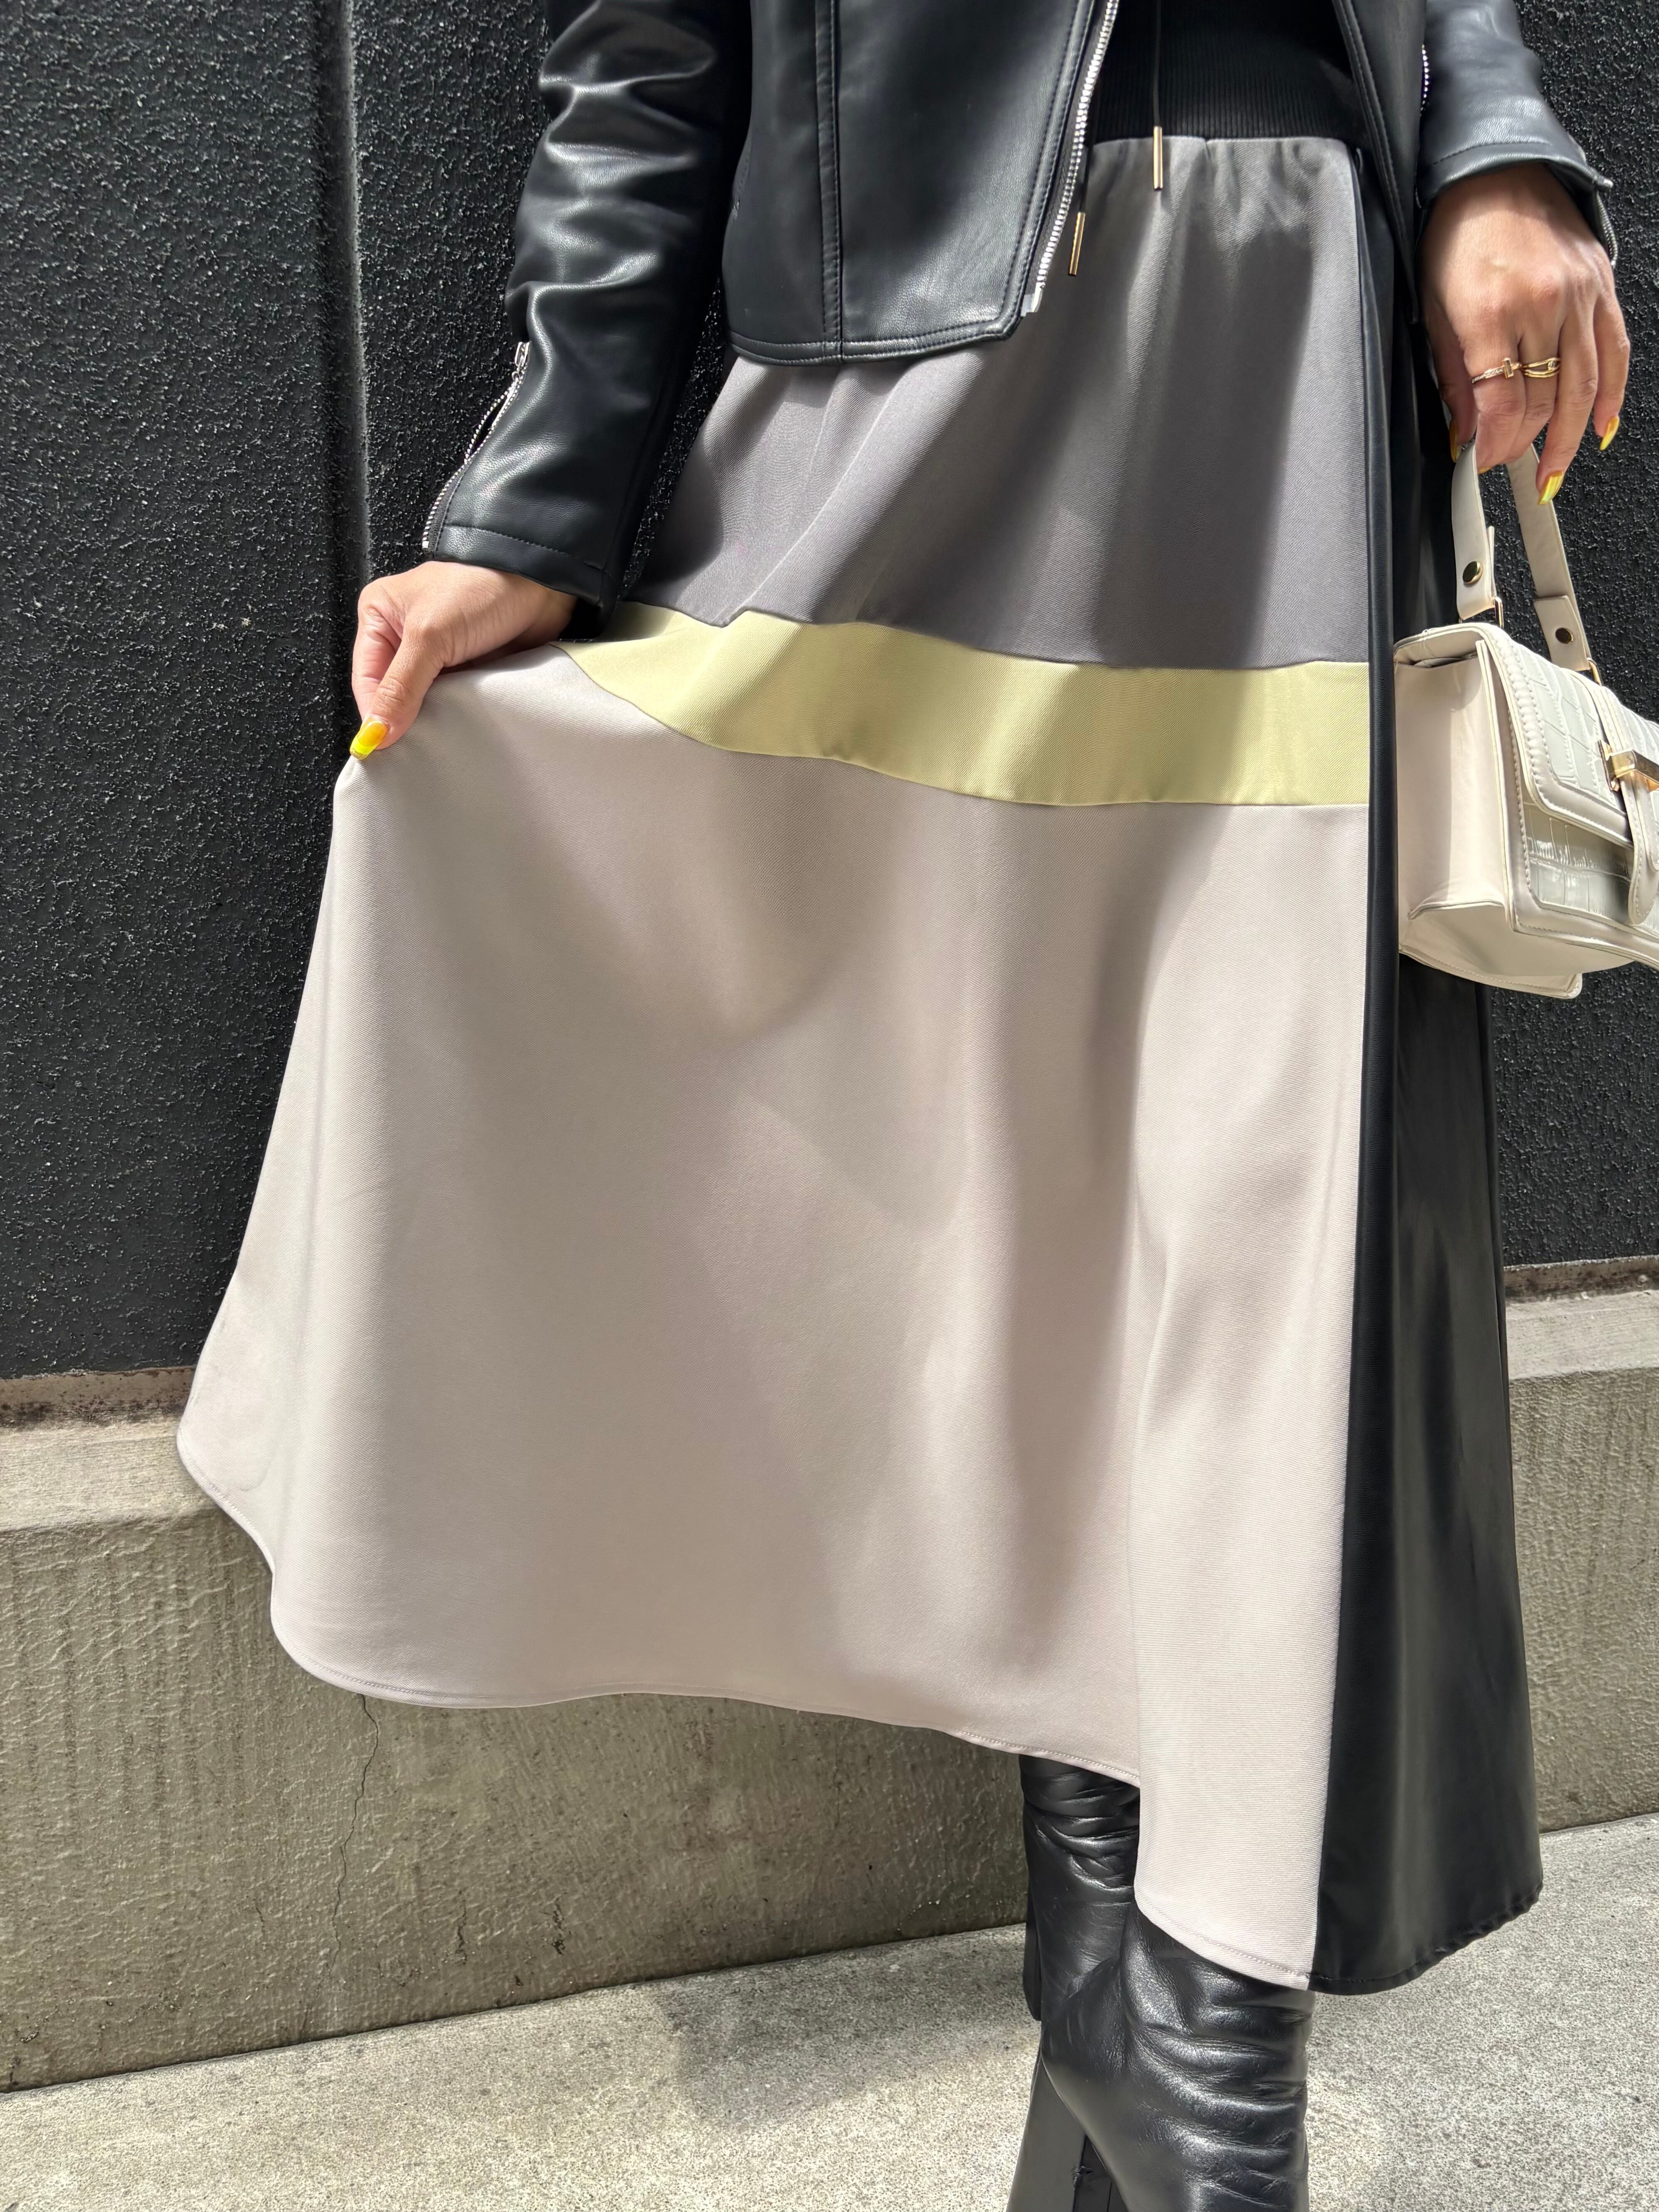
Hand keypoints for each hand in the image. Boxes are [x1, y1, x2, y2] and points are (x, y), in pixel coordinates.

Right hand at [350, 561, 576, 751]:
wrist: (540, 585)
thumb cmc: (482, 588)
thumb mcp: (430, 635)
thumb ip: (401, 686)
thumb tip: (376, 730)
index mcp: (380, 616)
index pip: (367, 678)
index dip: (374, 715)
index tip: (382, 748)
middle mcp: (404, 635)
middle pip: (392, 694)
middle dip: (402, 720)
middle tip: (411, 751)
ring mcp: (436, 654)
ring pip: (422, 702)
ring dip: (433, 720)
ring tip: (438, 742)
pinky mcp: (465, 668)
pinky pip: (452, 702)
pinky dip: (455, 716)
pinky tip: (459, 729)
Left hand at [1421, 162, 1628, 500]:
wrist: (1494, 172)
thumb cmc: (1457, 234)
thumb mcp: (1434, 310)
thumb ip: (1454, 377)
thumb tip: (1465, 431)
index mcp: (1491, 313)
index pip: (1502, 405)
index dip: (1495, 445)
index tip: (1483, 462)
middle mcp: (1542, 304)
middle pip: (1543, 400)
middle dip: (1525, 442)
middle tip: (1509, 462)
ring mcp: (1577, 295)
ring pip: (1583, 385)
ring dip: (1569, 436)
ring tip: (1555, 469)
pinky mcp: (1600, 285)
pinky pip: (1614, 350)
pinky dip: (1611, 394)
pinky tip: (1601, 425)